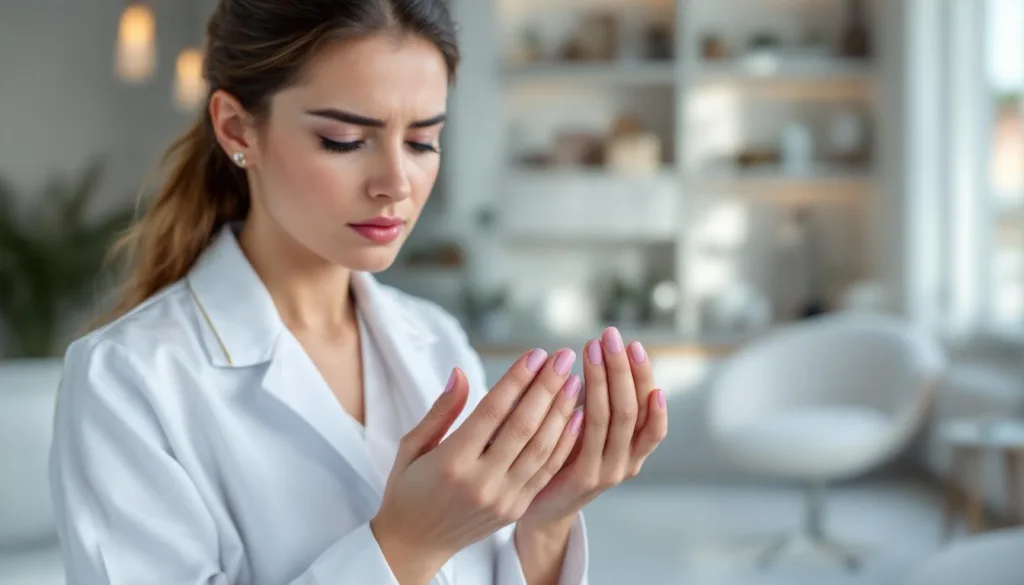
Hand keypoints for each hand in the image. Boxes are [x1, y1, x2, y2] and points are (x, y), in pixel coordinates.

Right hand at [370, 348, 583, 584]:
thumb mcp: (411, 447)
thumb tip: (461, 372)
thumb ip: (441, 411)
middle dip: (546, 388)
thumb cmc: (408, 489)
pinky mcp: (516, 509)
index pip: (492, 412)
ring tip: (575, 381)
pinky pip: (546, 472)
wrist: (415, 544)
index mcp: (451, 462)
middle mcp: (480, 482)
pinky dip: (564, 443)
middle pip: (523, 427)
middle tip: (563, 357)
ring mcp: (502, 499)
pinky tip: (577, 417)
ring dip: (562, 412)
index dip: (517, 380)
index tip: (535, 354)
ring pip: (541, 449)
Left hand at [517, 327, 667, 531]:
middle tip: (610, 336)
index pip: (650, 405)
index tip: (633, 343)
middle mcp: (630, 460)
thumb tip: (601, 351)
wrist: (542, 510)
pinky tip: (583, 391)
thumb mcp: (588, 429)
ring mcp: (609, 471)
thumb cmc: (565, 459)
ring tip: (593, 349)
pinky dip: (590, 413)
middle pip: (634, 407)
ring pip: (614, 418)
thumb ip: (599, 401)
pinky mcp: (584, 478)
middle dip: (623, 368)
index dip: (644, 374)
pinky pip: (589, 440)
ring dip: (604, 379)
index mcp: (636, 446)